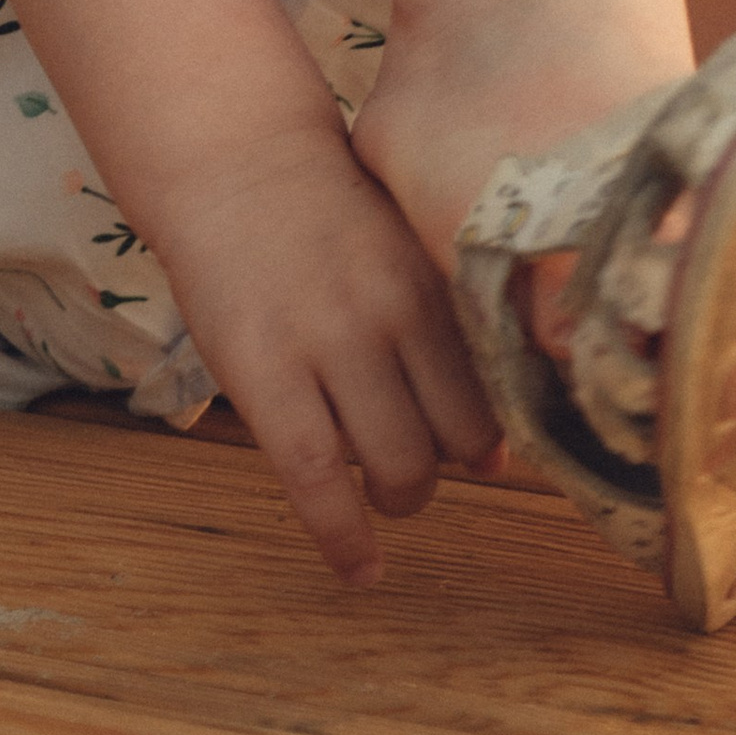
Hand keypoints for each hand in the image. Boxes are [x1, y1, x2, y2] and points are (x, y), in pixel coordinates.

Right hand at [156, 117, 502, 582]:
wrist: (236, 163)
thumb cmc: (329, 213)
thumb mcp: (407, 243)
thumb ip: (449, 322)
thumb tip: (494, 446)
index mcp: (434, 280)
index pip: (496, 388)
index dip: (499, 435)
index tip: (490, 450)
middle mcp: (392, 313)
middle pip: (458, 439)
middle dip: (450, 469)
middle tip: (423, 463)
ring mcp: (327, 343)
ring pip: (398, 467)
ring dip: (401, 499)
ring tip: (386, 490)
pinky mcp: (264, 373)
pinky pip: (317, 479)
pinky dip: (345, 538)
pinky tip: (361, 570)